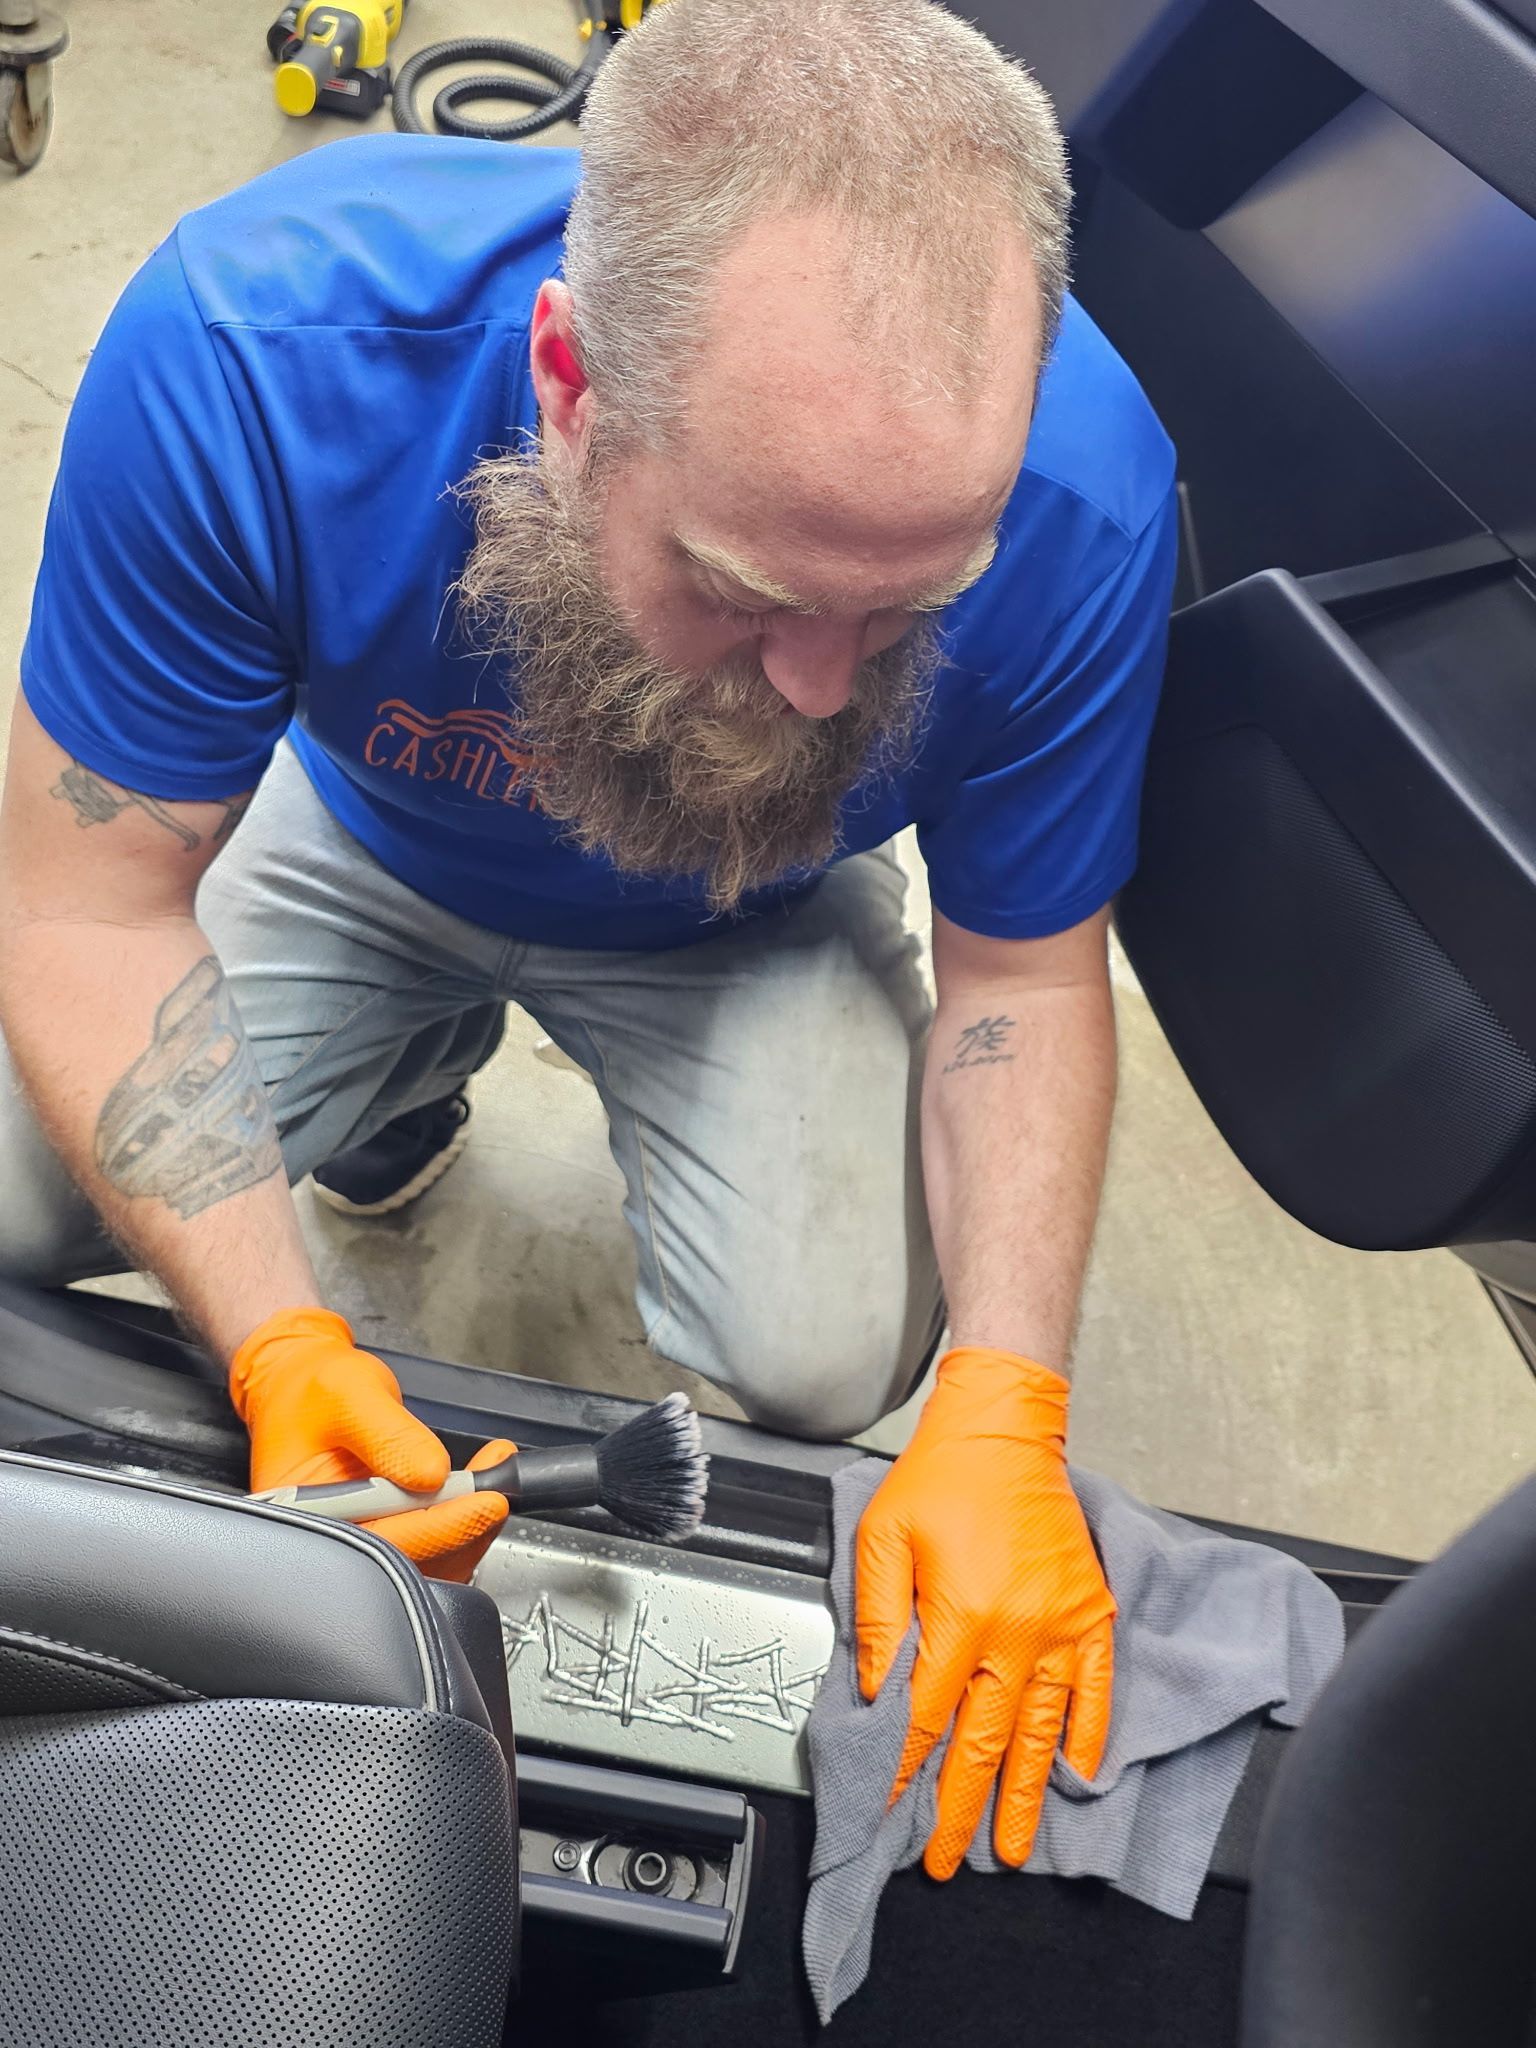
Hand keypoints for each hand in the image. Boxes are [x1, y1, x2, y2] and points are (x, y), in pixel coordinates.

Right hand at [230, 1306, 511, 1582]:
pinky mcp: (387, 1536)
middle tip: (497, 1487)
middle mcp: (330, 1540)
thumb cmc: (314, 1391)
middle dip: (461, 1529)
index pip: (375, 1543)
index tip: (483, 1504)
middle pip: (407, 1564)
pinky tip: (476, 1488)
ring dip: (469, 1527)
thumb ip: (388, 1434)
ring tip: (492, 1478)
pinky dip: (462, 1523)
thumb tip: (431, 1473)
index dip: (435, 1530)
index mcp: (303, 1516)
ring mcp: (361, 1542)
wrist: (305, 1388)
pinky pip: (431, 1549)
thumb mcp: (349, 1394)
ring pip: (427, 1564)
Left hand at [854, 1345, 1114, 1878]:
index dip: (906, 1769)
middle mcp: (1016, 1631)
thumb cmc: (937, 1480)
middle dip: (962, 1807)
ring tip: (1014, 1847)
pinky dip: (1089, 1741)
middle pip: (983, 1741)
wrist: (1004, 1430)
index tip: (892, 1811)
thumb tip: (878, 1695)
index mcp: (959, 1615)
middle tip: (950, 1860)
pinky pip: (1096, 1694)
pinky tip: (1079, 1780)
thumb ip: (880, 1621)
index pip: (926, 1715)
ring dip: (1026, 1795)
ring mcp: (1062, 1627)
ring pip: (1041, 1732)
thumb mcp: (882, 1539)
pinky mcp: (1093, 1614)